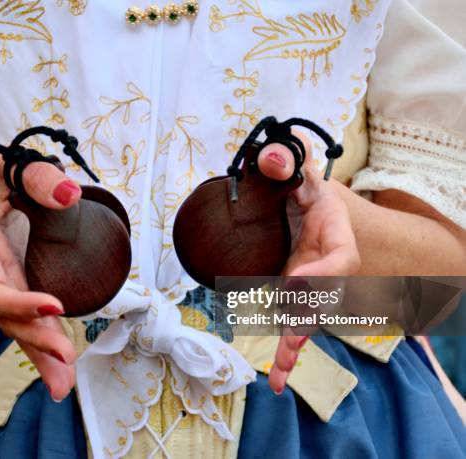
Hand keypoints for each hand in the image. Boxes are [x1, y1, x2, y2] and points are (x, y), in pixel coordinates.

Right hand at [0, 154, 81, 400]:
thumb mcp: (11, 165)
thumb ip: (37, 176)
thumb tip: (70, 194)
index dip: (17, 301)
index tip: (55, 305)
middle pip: (4, 316)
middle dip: (34, 339)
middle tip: (66, 358)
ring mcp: (7, 281)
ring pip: (17, 326)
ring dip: (40, 355)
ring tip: (63, 385)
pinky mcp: (22, 285)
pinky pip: (30, 320)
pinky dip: (43, 345)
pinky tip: (61, 370)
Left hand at [257, 131, 359, 393]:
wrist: (310, 206)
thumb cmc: (304, 189)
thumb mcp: (299, 171)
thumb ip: (286, 161)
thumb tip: (269, 159)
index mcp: (334, 231)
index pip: (341, 255)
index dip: (323, 272)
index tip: (294, 280)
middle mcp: (327, 263)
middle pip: (326, 298)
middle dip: (309, 319)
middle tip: (292, 338)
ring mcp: (312, 283)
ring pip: (309, 318)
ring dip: (295, 345)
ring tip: (280, 373)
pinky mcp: (295, 295)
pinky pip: (293, 325)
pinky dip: (287, 353)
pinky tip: (276, 378)